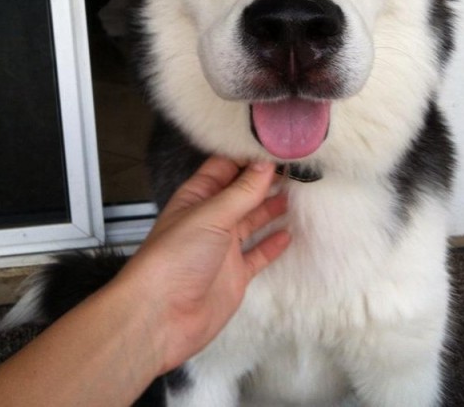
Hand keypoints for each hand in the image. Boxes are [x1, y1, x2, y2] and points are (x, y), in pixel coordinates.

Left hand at [116, 156, 289, 372]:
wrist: (162, 316)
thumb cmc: (176, 257)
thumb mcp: (211, 215)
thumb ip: (241, 191)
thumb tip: (266, 164)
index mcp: (197, 197)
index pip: (225, 167)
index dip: (248, 157)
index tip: (278, 146)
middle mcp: (211, 218)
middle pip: (242, 193)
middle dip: (266, 180)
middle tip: (298, 167)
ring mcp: (223, 247)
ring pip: (253, 221)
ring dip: (272, 208)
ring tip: (301, 193)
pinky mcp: (235, 274)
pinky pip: (258, 254)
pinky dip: (273, 244)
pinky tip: (289, 233)